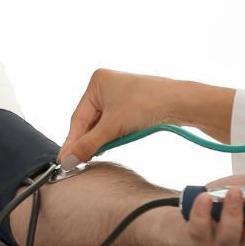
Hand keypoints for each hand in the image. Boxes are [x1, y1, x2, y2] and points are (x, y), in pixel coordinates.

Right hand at [60, 70, 183, 165]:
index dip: (72, 141)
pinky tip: (107, 148)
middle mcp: (106, 86)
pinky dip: (110, 137)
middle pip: (89, 121)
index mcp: (97, 81)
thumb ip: (88, 144)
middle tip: (76, 163)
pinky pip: (114, 125)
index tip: (64, 161)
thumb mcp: (113, 126)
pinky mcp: (131, 106)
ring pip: (101, 125)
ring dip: (98, 141)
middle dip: (85, 142)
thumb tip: (68, 161)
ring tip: (90, 158)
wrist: (180, 103)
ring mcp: (119, 96)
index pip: (78, 117)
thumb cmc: (147, 104)